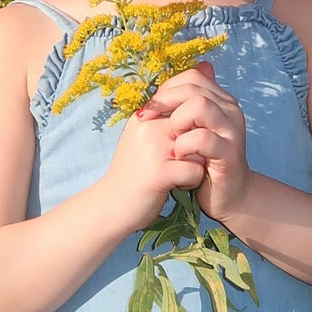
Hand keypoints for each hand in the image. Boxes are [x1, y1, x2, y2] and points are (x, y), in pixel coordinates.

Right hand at [102, 107, 206, 231]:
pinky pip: (196, 171)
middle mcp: (149, 126)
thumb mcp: (143, 138)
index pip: (186, 106)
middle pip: (197, 128)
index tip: (173, 147)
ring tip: (173, 175)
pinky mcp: (160, 172)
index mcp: (145, 115)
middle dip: (195, 147)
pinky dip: (191, 183)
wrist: (111, 205)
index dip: (190, 129)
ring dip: (194, 166)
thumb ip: (164, 122)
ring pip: (200, 149)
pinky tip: (174, 186)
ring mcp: (154, 149)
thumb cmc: (133, 173)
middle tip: (175, 163)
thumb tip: (196, 108)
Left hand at [138, 60, 252, 222]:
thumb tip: (162, 84)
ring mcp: (232, 131)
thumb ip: (179, 108)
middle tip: (148, 123)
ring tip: (171, 141)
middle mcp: (230, 111)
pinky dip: (184, 146)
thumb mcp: (188, 131)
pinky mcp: (230, 153)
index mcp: (221, 101)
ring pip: (200, 106)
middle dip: (164, 103)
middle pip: (193, 88)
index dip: (165, 90)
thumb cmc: (202, 162)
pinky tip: (178, 157)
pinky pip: (203, 139)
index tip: (145, 112)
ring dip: (177, 122)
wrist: (226, 197)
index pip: (192, 77)